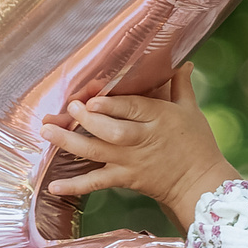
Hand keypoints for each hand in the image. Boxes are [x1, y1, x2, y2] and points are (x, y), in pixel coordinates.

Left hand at [42, 65, 239, 231]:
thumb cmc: (198, 144)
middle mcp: (141, 139)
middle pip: (111, 130)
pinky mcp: (124, 179)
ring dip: (69, 142)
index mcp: (158, 118)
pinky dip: (74, 185)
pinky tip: (53, 186)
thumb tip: (184, 61)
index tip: (91, 98)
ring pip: (96, 152)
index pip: (132, 108)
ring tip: (48, 131)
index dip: (111, 105)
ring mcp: (129, 161)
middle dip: (88, 120)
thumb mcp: (191, 111)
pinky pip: (96, 183)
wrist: (200, 184)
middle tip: (69, 108)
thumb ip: (181, 86)